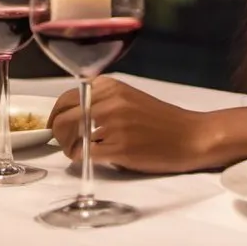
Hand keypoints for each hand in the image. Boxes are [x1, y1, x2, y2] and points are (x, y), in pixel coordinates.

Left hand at [47, 76, 209, 174]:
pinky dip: (82, 160)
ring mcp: (114, 124)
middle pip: (62, 118)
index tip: (60, 127)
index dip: (57, 116)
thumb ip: (101, 101)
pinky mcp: (118, 147)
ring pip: (69, 137)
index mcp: (112, 86)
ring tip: (83, 152)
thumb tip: (69, 115)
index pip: (66, 98)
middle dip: (59, 135)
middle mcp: (110, 100)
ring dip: (69, 148)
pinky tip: (96, 158)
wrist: (189, 136)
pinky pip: (83, 156)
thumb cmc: (160, 120)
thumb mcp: (129, 99)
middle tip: (69, 144)